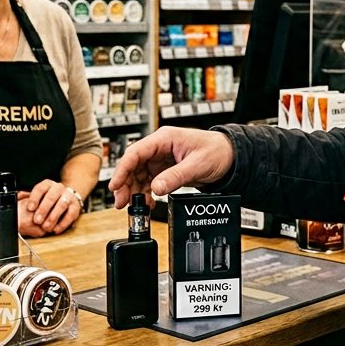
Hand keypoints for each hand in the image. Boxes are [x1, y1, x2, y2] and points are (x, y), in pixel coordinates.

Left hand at [19, 180, 81, 235]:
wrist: (69, 196)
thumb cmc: (49, 199)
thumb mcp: (39, 195)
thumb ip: (26, 198)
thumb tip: (15, 199)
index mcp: (48, 184)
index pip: (40, 189)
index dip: (34, 198)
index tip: (29, 208)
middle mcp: (59, 188)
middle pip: (51, 197)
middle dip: (43, 209)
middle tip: (36, 220)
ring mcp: (68, 197)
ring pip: (62, 205)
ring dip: (53, 217)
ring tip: (46, 227)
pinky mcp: (75, 207)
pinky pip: (70, 215)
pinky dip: (63, 223)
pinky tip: (55, 229)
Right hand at [108, 126, 233, 207]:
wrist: (229, 157)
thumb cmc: (216, 151)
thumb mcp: (196, 165)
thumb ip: (175, 176)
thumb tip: (156, 188)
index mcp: (164, 138)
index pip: (135, 152)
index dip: (122, 169)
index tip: (115, 185)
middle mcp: (159, 148)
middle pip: (133, 165)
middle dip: (125, 184)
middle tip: (121, 202)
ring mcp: (160, 159)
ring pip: (139, 175)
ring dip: (134, 191)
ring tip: (135, 206)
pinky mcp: (164, 169)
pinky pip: (149, 182)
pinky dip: (146, 193)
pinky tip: (148, 204)